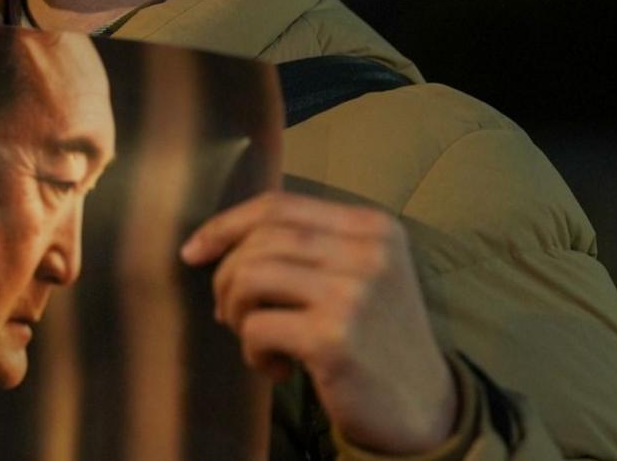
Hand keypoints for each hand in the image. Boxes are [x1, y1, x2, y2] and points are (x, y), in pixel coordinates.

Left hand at [181, 192, 458, 454]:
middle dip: (227, 276)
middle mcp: (368, 251)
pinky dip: (252, 351)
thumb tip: (216, 242)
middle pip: (260, 239)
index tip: (193, 251)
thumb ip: (306, 247)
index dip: (225, 225)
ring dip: (235, 312)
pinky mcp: (334, 337)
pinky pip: (257, 326)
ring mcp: (354, 293)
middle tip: (230, 315)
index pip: (279, 206)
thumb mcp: (358, 276)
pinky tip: (278, 369)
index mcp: (373, 226)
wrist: (424, 411)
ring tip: (254, 340)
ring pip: (250, 276)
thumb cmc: (375, 341)